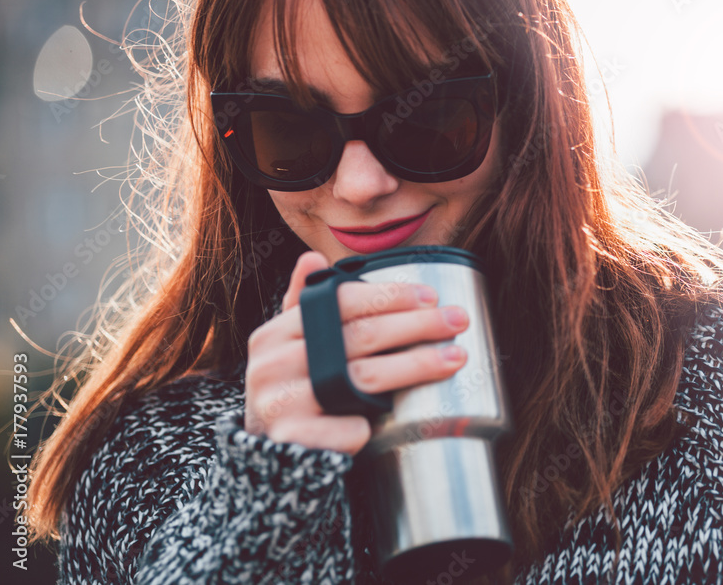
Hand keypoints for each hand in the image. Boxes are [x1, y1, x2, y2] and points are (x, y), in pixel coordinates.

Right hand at [243, 251, 469, 454]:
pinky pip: (349, 427)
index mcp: (275, 333)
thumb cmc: (292, 394)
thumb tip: (314, 258)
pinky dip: (375, 421)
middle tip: (457, 320)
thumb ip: (305, 306)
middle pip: (361, 336)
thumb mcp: (291, 348)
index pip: (340, 301)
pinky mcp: (294, 442)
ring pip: (364, 378)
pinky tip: (404, 417)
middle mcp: (273, 364)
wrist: (265, 463)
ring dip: (417, 366)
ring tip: (455, 358)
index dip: (390, 295)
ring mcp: (280, 404)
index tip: (432, 296)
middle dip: (417, 325)